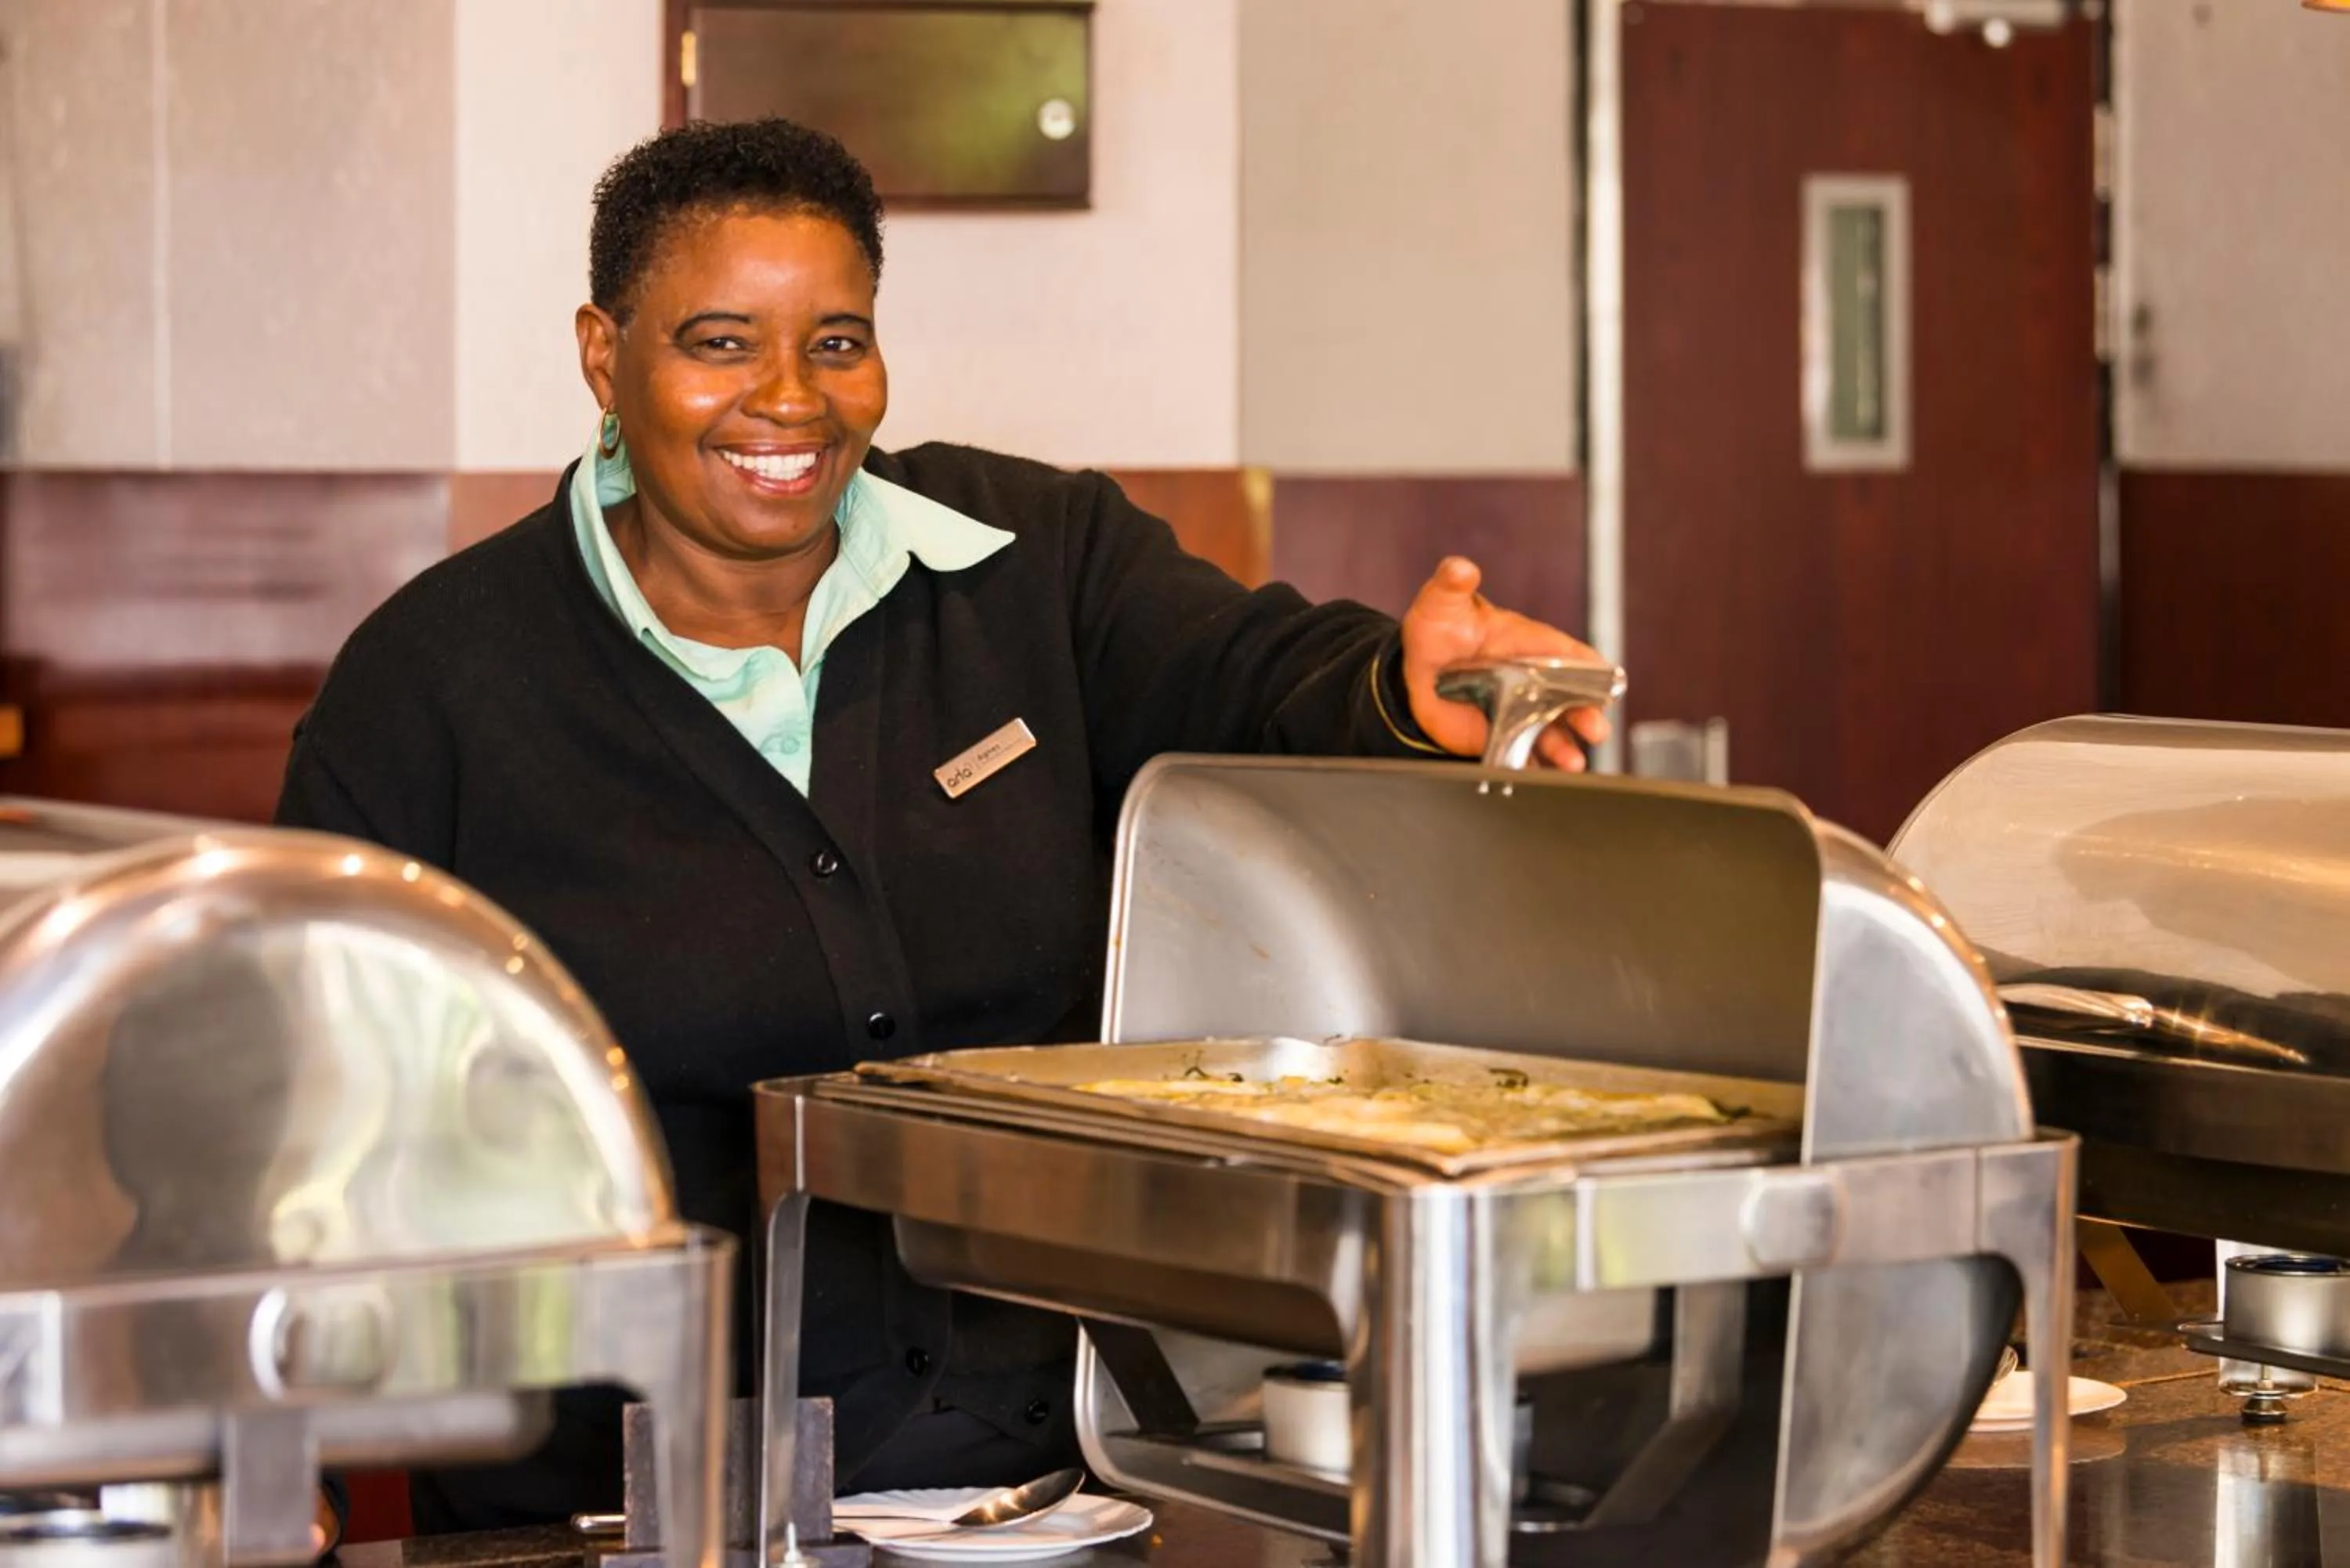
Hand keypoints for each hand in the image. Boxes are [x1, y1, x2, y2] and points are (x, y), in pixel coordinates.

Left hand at [1400, 557, 1612, 771]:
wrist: (1411, 673)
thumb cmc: (1435, 630)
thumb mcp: (1441, 604)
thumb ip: (1451, 584)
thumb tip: (1459, 567)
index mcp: (1529, 644)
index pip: (1568, 653)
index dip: (1590, 667)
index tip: (1607, 679)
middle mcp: (1532, 679)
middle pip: (1572, 697)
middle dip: (1587, 713)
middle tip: (1595, 728)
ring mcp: (1520, 710)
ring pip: (1553, 731)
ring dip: (1565, 747)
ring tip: (1571, 762)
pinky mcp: (1502, 735)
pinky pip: (1524, 754)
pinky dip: (1533, 766)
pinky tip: (1540, 775)